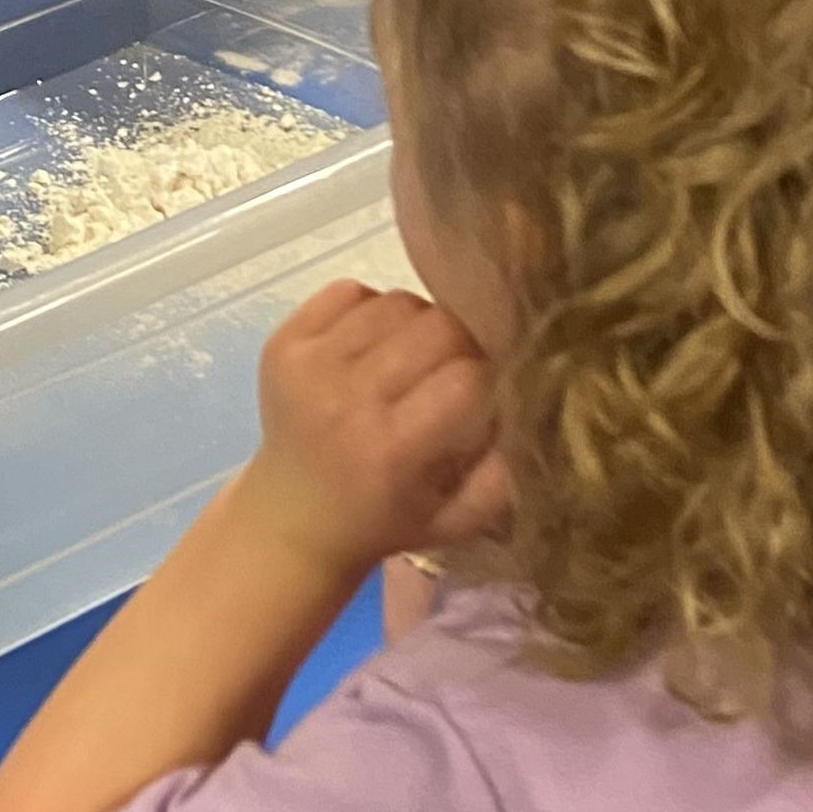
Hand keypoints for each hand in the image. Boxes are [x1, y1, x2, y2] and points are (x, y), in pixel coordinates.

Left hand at [238, 282, 507, 585]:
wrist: (292, 518)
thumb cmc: (385, 519)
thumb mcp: (455, 521)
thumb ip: (502, 477)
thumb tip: (529, 412)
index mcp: (392, 449)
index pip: (467, 378)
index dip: (489, 379)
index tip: (488, 394)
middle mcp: (346, 399)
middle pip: (438, 326)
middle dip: (462, 344)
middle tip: (457, 369)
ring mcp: (308, 365)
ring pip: (397, 301)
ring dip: (418, 324)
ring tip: (415, 358)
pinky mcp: (282, 342)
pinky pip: (348, 291)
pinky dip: (371, 309)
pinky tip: (374, 346)